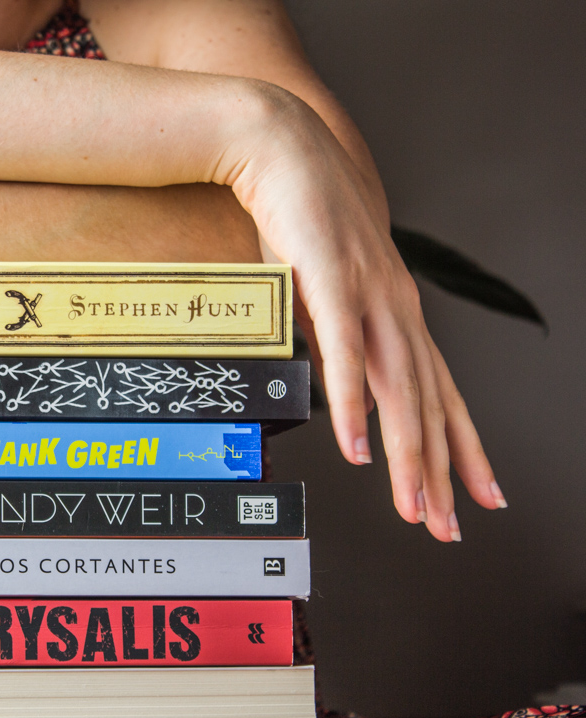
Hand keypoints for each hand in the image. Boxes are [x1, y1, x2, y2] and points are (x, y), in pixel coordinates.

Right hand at [230, 88, 505, 540]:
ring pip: (400, 391)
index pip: (440, 393)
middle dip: (440, 472)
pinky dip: (358, 406)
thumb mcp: (324, 295)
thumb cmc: (301, 221)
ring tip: (412, 505)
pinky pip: (349, 355)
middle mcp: (397, 308)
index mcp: (396, 312)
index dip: (462, 448)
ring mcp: (370, 295)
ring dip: (409, 455)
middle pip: (428, 404)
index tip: (476, 495)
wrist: (282, 150)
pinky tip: (362, 448)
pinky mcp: (332, 283)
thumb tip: (348, 397)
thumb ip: (338, 345)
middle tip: (446, 526)